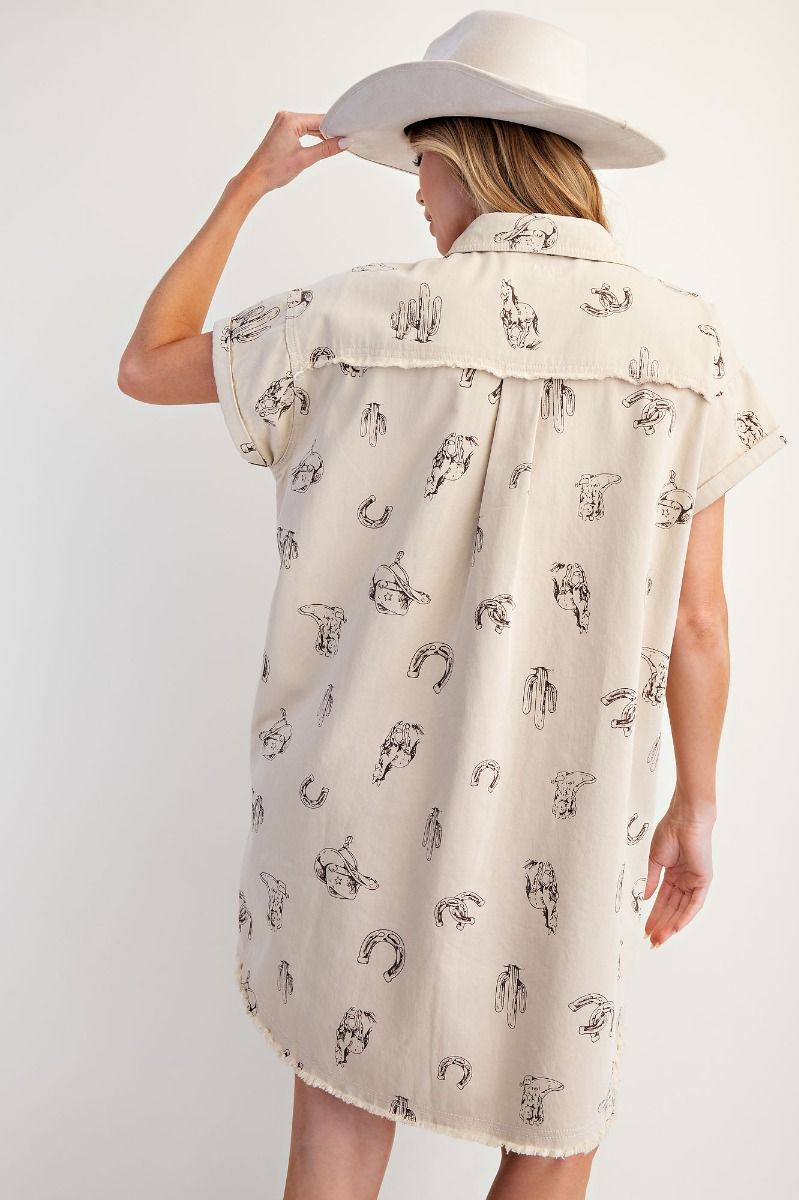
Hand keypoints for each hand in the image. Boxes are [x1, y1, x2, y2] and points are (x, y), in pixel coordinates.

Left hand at [234, 110, 346, 198]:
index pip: (320, 120)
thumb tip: (343, 142)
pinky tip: (321, 144)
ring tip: (334, 144)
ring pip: (310, 126)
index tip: (348, 134)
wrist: (255, 179)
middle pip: (316, 121)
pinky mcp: (282, 131)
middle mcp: (285, 117)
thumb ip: (326, 149)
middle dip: (329, 131)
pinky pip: (302, 130)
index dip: (335, 127)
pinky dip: (312, 137)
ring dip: (321, 135)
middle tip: (344, 141)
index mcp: (290, 119)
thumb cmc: (273, 170)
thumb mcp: (304, 159)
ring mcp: (283, 123)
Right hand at [642, 792, 714, 946]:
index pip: (662, 900)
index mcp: (672, 874)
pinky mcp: (704, 880)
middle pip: (671, 908)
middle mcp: (684, 880)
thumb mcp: (654, 860)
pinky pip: (694, 904)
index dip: (653, 915)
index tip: (644, 929)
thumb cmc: (669, 832)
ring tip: (659, 939)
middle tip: (650, 941)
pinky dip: (685, 916)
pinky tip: (674, 928)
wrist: (684, 819)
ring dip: (670, 925)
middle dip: (661, 925)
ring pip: (682, 909)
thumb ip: (650, 880)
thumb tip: (643, 899)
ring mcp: (694, 881)